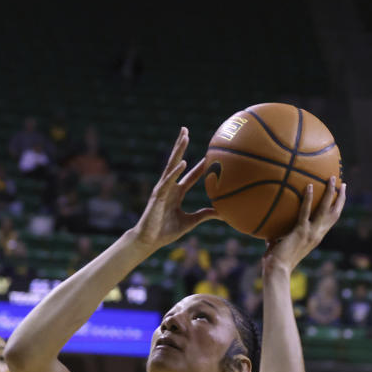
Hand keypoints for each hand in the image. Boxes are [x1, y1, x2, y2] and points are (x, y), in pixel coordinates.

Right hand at [130, 127, 217, 251]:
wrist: (149, 241)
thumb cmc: (165, 232)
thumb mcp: (190, 222)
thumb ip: (204, 215)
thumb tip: (223, 213)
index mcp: (176, 193)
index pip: (191, 176)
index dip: (200, 166)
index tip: (210, 155)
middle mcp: (169, 187)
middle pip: (177, 163)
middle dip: (181, 147)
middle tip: (186, 130)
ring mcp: (163, 190)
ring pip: (171, 166)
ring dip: (178, 151)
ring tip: (185, 136)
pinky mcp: (158, 196)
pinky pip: (168, 181)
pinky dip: (176, 172)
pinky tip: (183, 162)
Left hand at [263, 178, 346, 273]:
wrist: (277, 270)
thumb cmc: (276, 262)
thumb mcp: (280, 246)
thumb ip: (278, 239)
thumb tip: (269, 235)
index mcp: (316, 237)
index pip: (331, 220)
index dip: (337, 208)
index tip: (341, 196)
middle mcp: (318, 234)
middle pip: (335, 213)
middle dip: (340, 198)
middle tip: (343, 183)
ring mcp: (311, 232)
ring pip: (326, 209)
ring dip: (330, 192)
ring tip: (330, 178)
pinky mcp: (301, 231)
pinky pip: (305, 211)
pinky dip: (308, 199)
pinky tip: (308, 186)